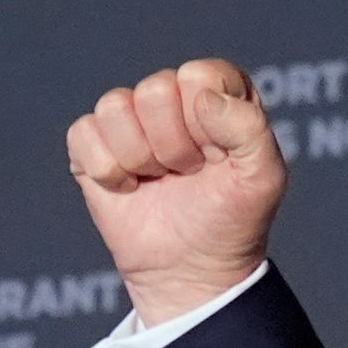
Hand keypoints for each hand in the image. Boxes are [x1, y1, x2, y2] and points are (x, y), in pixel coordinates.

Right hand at [67, 58, 289, 325]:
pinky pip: (83, 133)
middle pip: (154, 90)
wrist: (191, 271)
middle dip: (173, 146)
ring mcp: (130, 118)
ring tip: (160, 179)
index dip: (206, 124)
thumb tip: (202, 99)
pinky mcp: (92, 145)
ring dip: (140, 159)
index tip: (218, 157)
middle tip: (188, 172)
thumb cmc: (233, 220)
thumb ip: (249, 127)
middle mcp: (173, 94)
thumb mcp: (264, 177)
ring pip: (114, 107)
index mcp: (218, 88)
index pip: (199, 76)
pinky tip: (130, 188)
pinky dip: (107, 172)